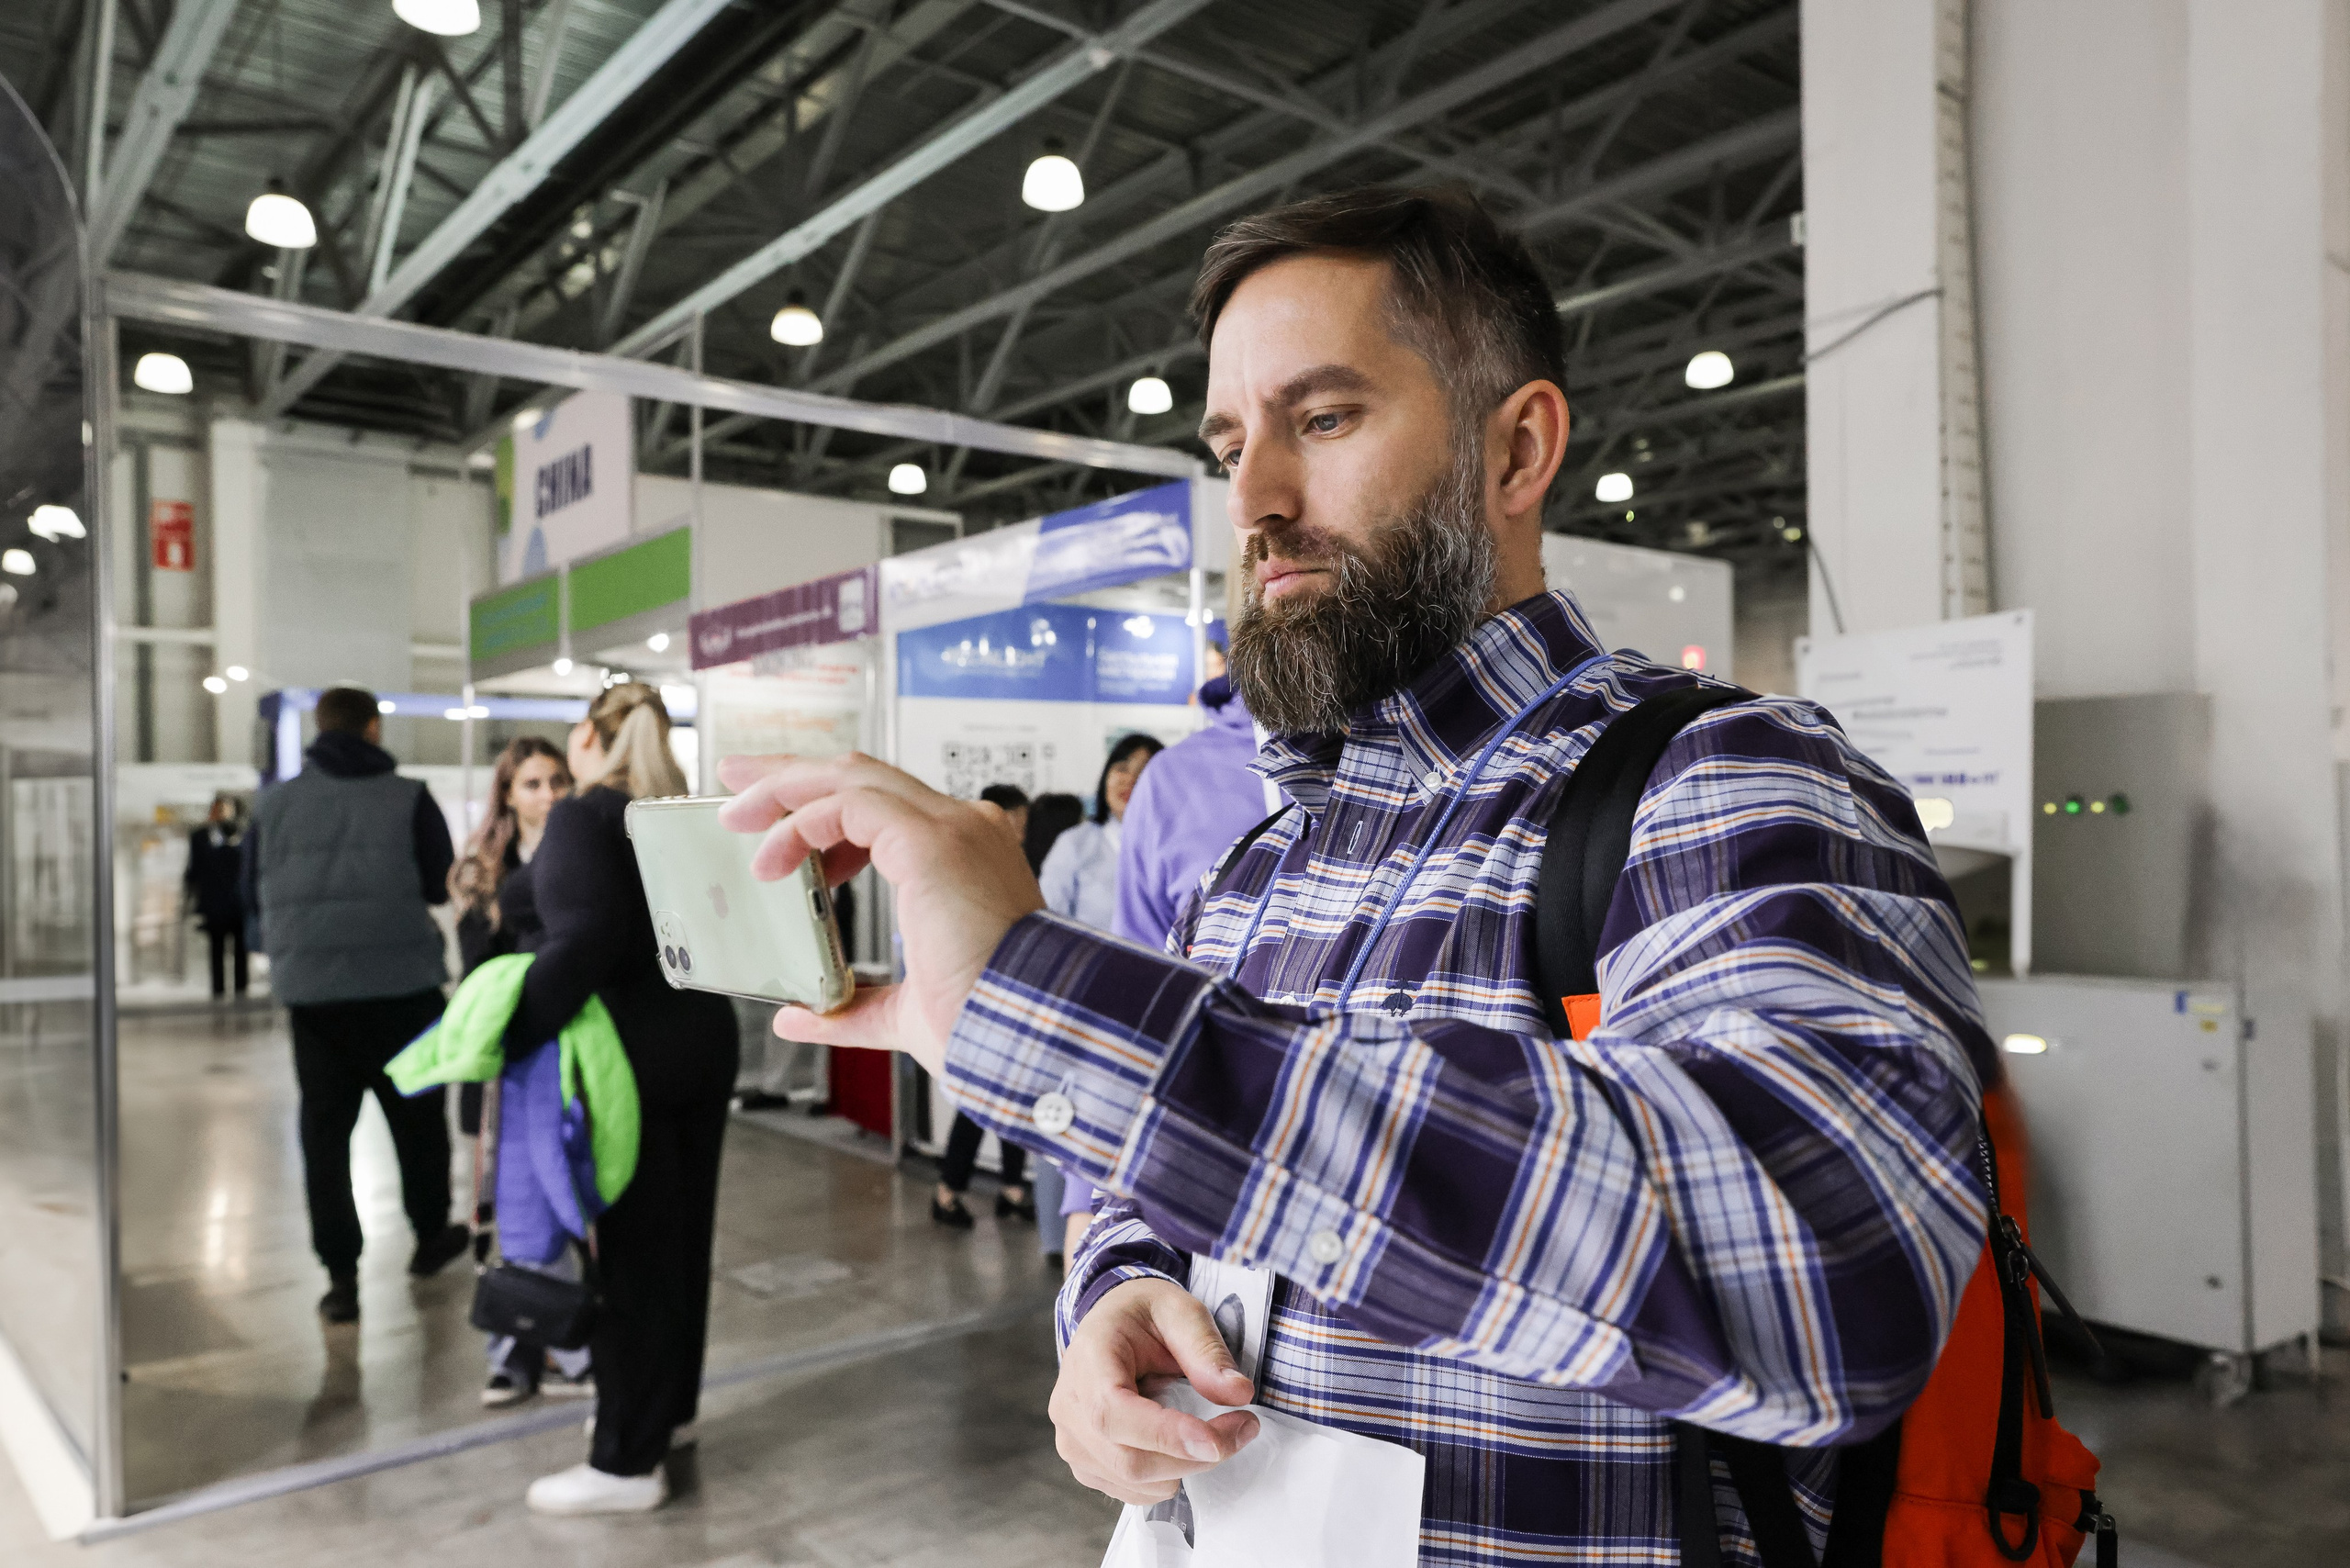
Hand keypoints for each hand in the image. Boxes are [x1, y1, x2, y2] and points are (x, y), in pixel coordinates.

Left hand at [715, 752, 1043, 1074]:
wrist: (1027, 1030)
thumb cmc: (987, 1024)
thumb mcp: (906, 1013)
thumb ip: (854, 1008)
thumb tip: (800, 1016)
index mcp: (965, 859)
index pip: (883, 809)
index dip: (822, 808)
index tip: (775, 821)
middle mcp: (963, 830)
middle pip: (860, 776)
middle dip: (791, 775)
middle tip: (736, 779)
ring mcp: (950, 828)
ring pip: (849, 778)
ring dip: (784, 790)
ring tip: (736, 817)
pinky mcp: (929, 839)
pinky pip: (847, 806)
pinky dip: (801, 824)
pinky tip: (771, 858)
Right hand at [1049, 1278, 1259, 1504]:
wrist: (1113, 1323)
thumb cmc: (1143, 1314)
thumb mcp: (1181, 1311)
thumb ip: (1207, 1350)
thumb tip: (1238, 1394)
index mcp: (1087, 1360)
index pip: (1113, 1413)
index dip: (1164, 1436)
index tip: (1217, 1442)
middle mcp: (1068, 1407)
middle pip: (1129, 1460)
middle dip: (1194, 1457)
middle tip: (1244, 1428)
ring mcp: (1072, 1442)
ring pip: (1134, 1481)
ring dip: (1187, 1468)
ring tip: (1217, 1432)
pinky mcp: (1086, 1464)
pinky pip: (1132, 1491)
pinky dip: (1169, 1477)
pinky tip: (1183, 1444)